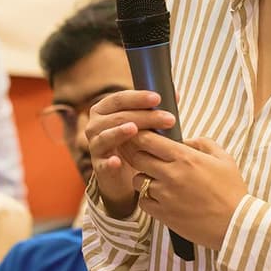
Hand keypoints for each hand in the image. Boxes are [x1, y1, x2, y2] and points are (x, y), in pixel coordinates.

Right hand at [85, 90, 174, 215]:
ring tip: (134, 129)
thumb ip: (155, 109)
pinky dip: (109, 162)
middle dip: (144, 116)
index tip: (158, 98)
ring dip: (121, 132)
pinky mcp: (99, 166)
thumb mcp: (144, 124)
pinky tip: (117, 161)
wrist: (125, 175)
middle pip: (119, 116)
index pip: (120, 98)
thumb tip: (175, 95)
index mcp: (105, 109)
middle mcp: (95, 124)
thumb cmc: (134, 143)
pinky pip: (103, 163)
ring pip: (107, 136)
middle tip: (169, 119)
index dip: (138, 97)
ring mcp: (95, 145)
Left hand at [123, 131, 246, 251]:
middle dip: (141, 156)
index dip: (141, 136)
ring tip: (158, 182)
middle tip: (151, 160)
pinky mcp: (162, 214)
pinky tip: (160, 198)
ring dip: (145, 178)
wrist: (234, 223)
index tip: (142, 138)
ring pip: (138, 180)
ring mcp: (165, 195)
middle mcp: (171, 174)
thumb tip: (185, 140)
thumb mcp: (224, 159)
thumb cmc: (231, 190)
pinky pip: (143, 201)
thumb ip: (203, 143)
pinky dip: (147, 198)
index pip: (148, 140)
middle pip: (138, 158)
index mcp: (185, 157)